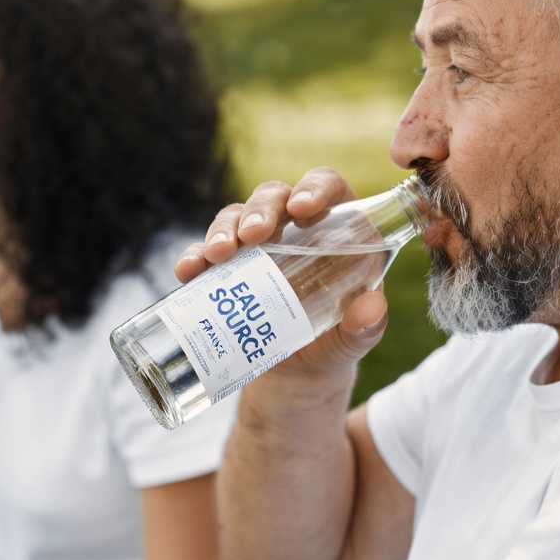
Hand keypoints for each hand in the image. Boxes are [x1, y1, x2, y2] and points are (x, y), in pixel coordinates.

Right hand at [174, 167, 390, 380]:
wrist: (301, 372)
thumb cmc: (337, 340)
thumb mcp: (356, 337)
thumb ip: (367, 325)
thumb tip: (371, 307)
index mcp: (336, 227)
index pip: (327, 187)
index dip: (314, 187)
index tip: (301, 208)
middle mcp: (292, 228)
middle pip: (273, 196)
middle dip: (259, 210)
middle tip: (254, 236)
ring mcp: (256, 247)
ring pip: (235, 217)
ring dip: (224, 229)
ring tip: (219, 254)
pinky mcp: (226, 270)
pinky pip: (205, 253)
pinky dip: (194, 258)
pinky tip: (189, 271)